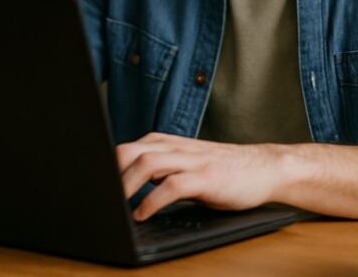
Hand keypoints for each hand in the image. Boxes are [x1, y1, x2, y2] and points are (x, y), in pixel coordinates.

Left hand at [115, 132, 284, 220]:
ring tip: (115, 206)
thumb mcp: (186, 165)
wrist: (266, 167)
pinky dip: (152, 200)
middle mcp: (177, 148)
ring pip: (148, 163)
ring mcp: (193, 160)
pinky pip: (173, 185)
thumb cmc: (225, 170)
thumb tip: (126, 184)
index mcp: (168, 144)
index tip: (92, 186)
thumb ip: (160, 170)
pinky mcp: (207, 177)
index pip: (126, 148)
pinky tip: (143, 213)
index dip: (106, 166)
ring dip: (126, 185)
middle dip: (110, 173)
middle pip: (130, 151)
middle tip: (100, 197)